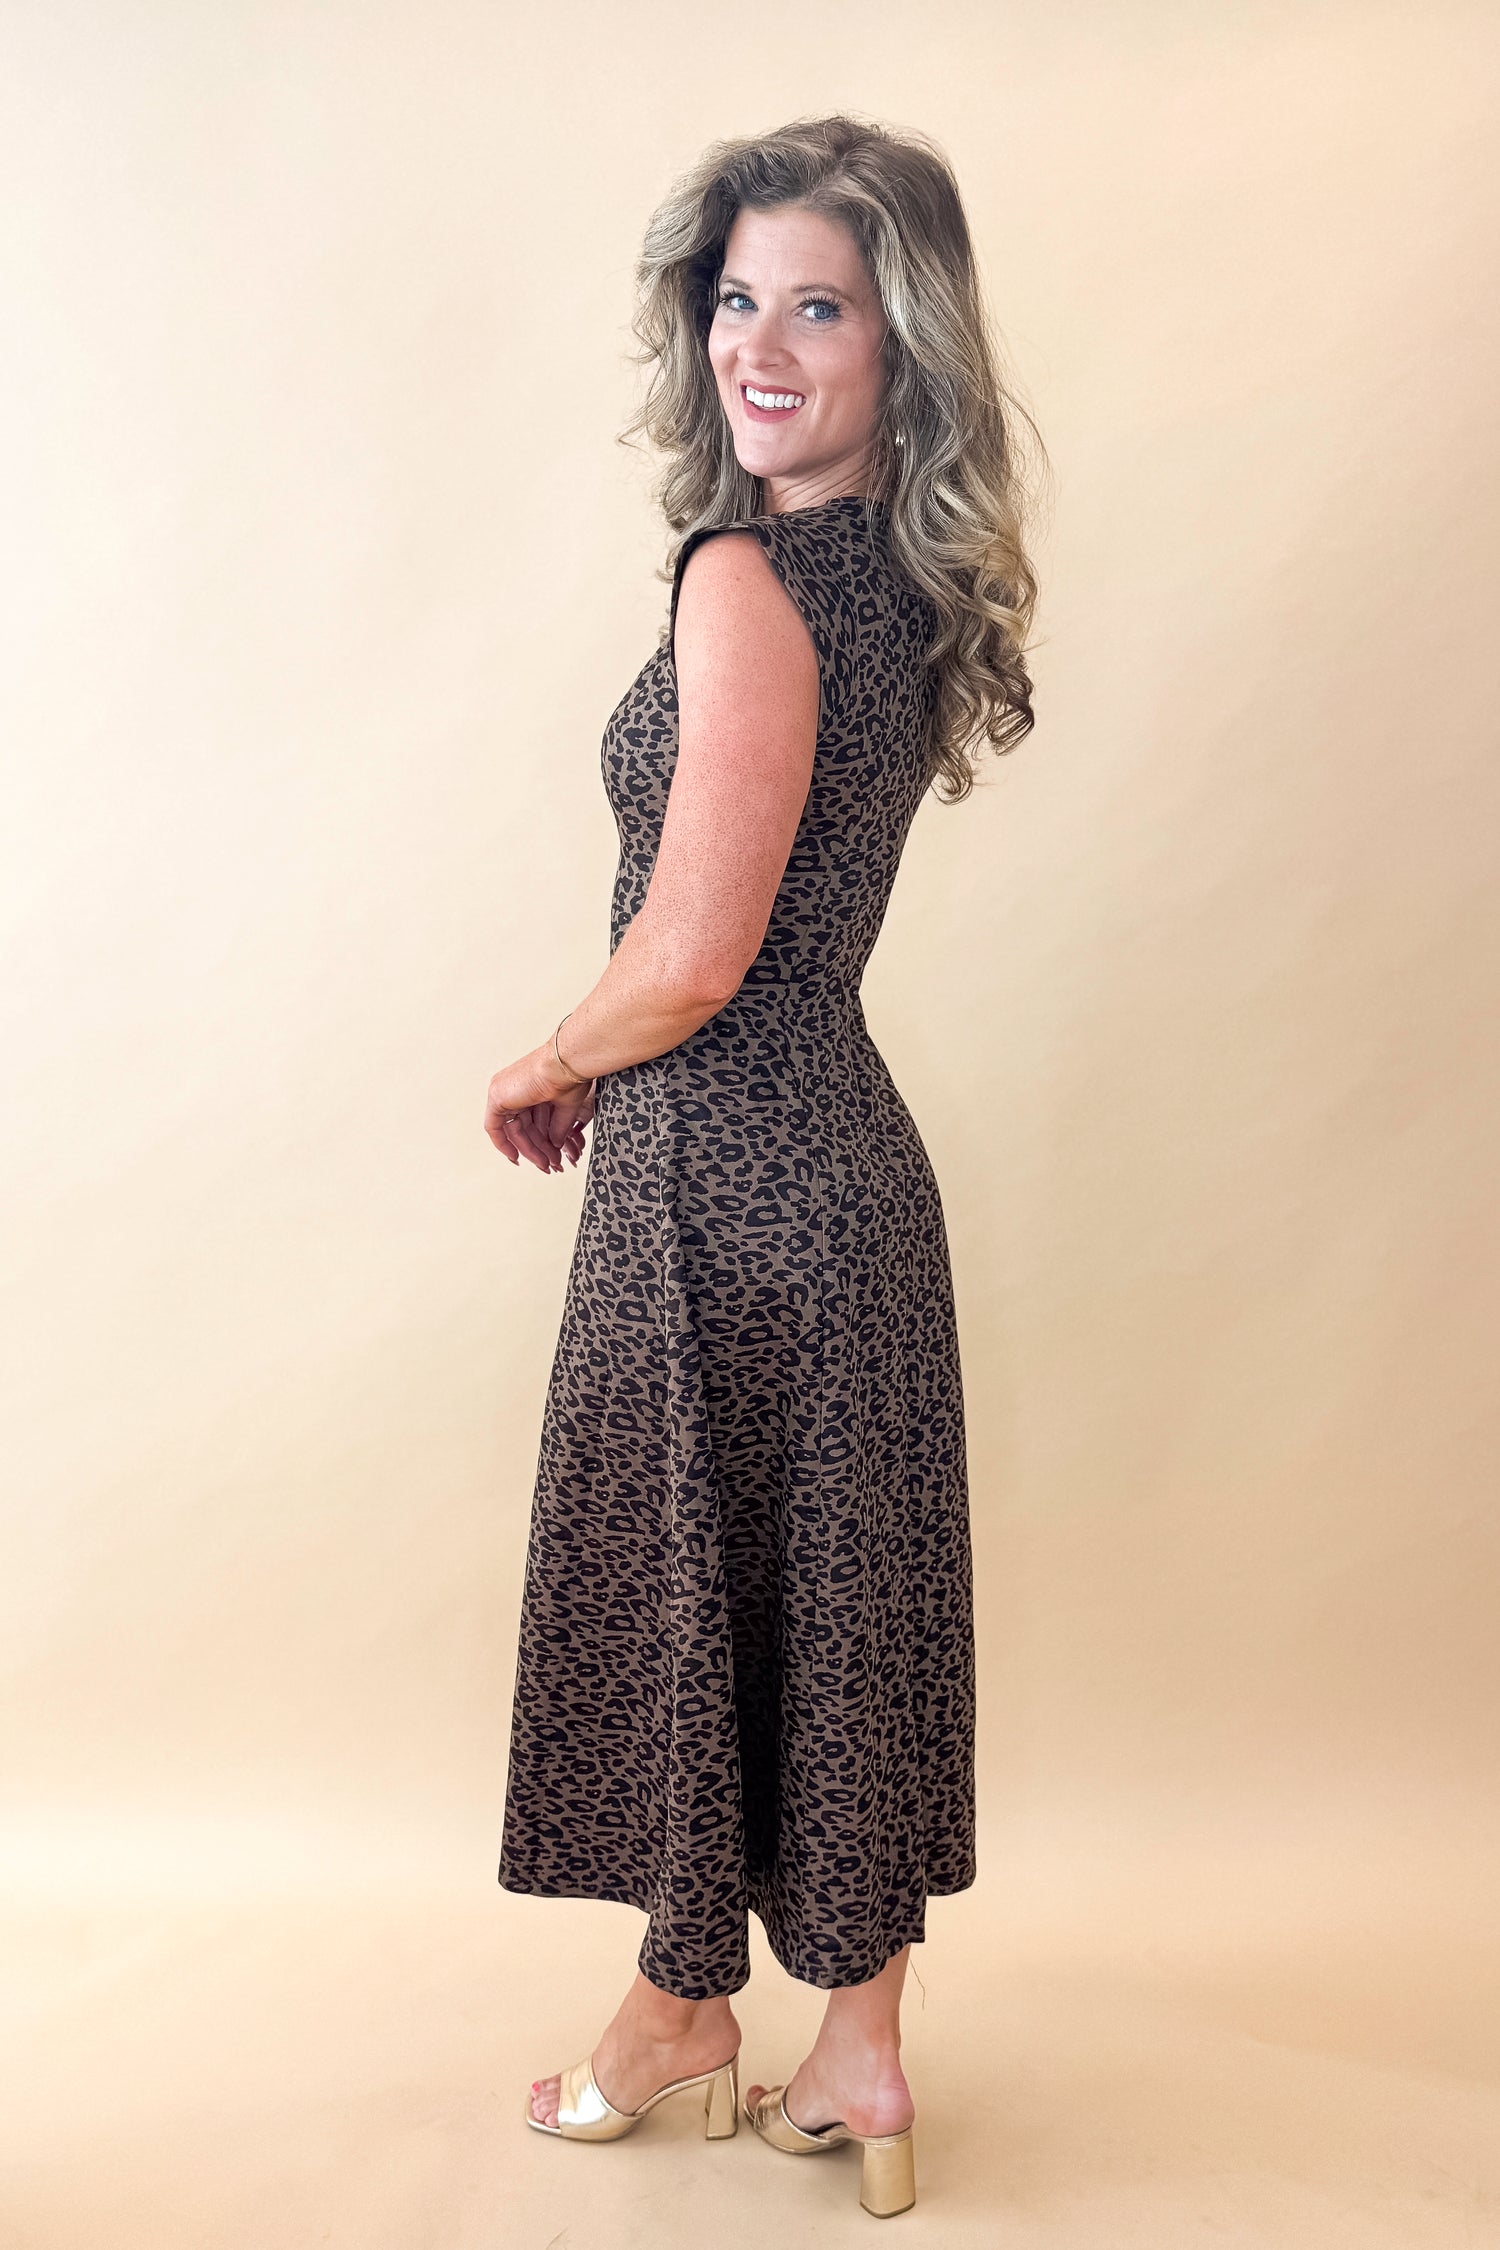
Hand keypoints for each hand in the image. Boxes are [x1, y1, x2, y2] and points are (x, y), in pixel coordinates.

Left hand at [485, 1041, 594, 1172]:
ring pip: (512, 1130)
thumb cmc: (570, 1075)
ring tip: (545, 1163)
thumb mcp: (565, 1107)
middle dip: (536, 1148)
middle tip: (549, 1163)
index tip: (546, 1155)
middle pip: (521, 1127)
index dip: (538, 1140)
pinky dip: (503, 1144)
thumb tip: (556, 1144)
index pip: (529, 1119)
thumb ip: (558, 1127)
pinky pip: (494, 1127)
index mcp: (528, 1085)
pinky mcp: (498, 1096)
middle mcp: (513, 1087)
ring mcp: (503, 1090)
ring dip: (529, 1150)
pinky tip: (516, 1157)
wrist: (566, 1063)